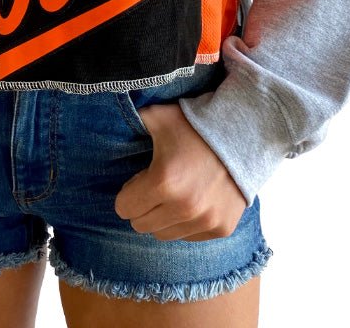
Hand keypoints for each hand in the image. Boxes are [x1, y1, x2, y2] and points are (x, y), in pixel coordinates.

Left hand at [114, 101, 246, 240]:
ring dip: (162, 217)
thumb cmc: (195, 124)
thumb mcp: (158, 116)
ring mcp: (205, 221)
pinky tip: (192, 199)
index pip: (124, 208)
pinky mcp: (221, 228)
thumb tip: (105, 113)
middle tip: (154, 186)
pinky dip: (185, 223)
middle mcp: (184, 207)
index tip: (139, 179)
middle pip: (140, 224)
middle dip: (142, 206)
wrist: (244, 135)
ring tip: (174, 192)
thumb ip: (131, 120)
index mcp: (163, 181)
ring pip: (164, 234)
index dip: (128, 192)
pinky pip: (188, 237)